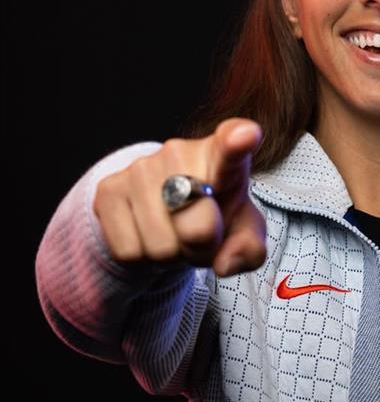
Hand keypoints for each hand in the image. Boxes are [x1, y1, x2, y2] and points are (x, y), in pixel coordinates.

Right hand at [92, 118, 267, 276]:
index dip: (237, 141)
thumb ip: (249, 248)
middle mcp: (179, 152)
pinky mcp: (108, 189)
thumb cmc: (213, 217)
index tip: (245, 136)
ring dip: (171, 256)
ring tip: (174, 236)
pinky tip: (148, 237)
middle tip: (199, 239)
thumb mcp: (242, 232)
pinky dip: (142, 259)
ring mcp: (139, 168)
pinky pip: (129, 252)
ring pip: (161, 247)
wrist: (166, 212)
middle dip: (201, 249)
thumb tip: (225, 264)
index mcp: (222, 157)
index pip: (231, 143)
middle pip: (198, 229)